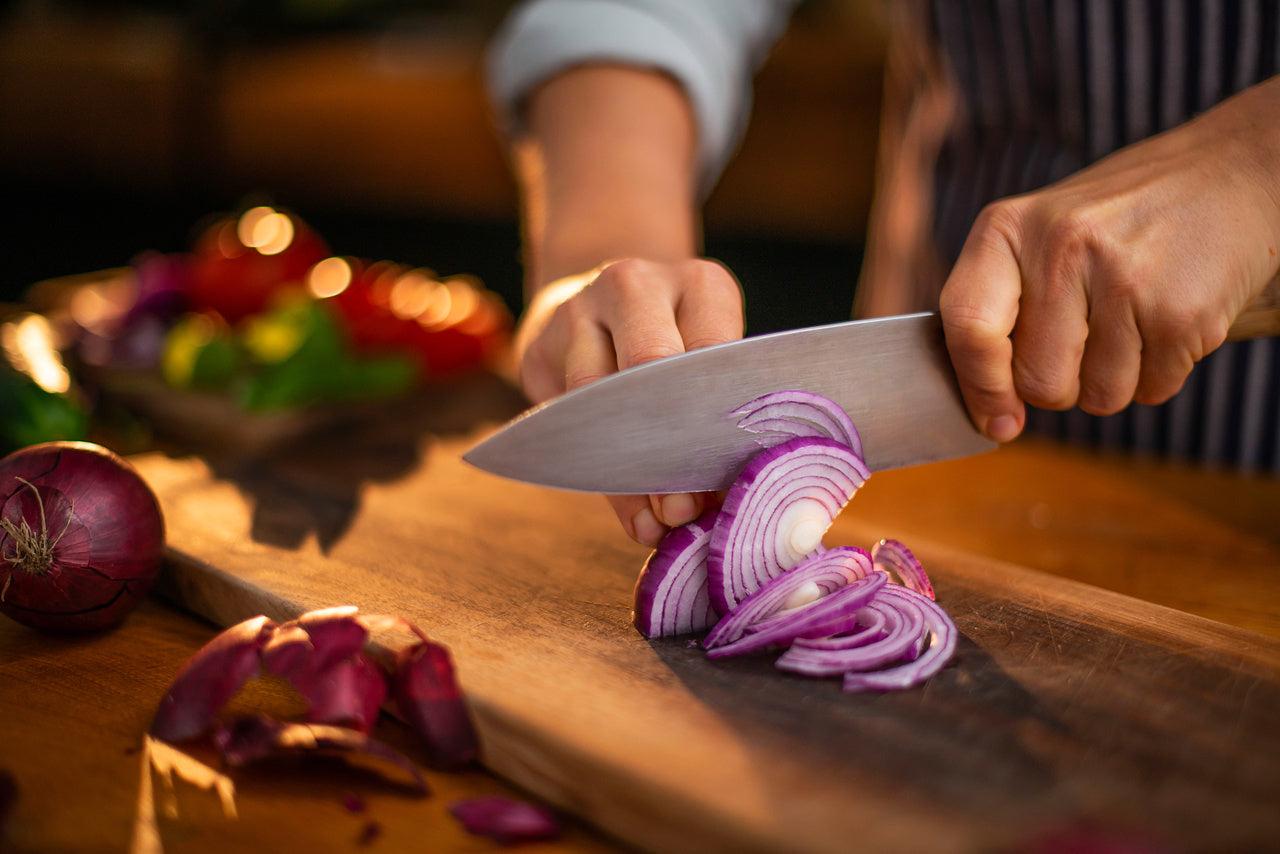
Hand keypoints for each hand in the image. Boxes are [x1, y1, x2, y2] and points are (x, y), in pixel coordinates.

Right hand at [516, 257, 743, 544]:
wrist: (598, 302)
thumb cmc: (677, 344)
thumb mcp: (710, 359)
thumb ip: (718, 417)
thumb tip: (725, 504)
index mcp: (699, 284)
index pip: (714, 351)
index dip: (720, 420)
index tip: (727, 480)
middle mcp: (636, 285)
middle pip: (651, 363)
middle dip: (669, 445)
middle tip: (684, 509)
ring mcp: (579, 309)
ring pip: (598, 396)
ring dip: (630, 472)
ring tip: (657, 523)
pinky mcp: (538, 346)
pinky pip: (566, 418)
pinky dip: (599, 475)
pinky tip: (631, 514)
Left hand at [940, 77, 1279, 441]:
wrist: (1233, 170)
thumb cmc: (1122, 216)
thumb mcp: (1043, 232)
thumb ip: (1002, 305)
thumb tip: (987, 406)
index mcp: (1008, 228)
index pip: (968, 326)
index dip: (979, 387)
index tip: (998, 422)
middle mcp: (1061, 248)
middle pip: (1037, 382)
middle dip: (1062, 383)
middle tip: (1089, 337)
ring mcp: (1124, 279)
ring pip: (1098, 397)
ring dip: (1116, 379)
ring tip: (1134, 318)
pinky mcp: (1181, 312)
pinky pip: (1153, 390)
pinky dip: (1161, 372)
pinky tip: (1168, 318)